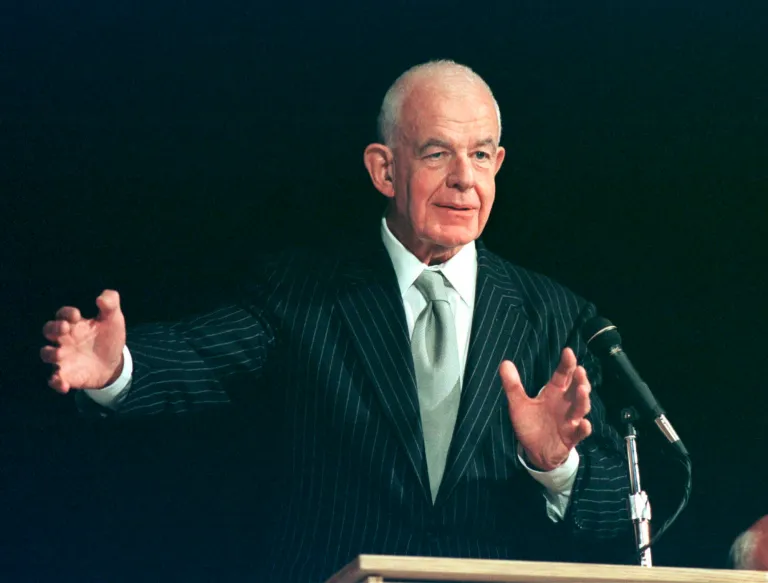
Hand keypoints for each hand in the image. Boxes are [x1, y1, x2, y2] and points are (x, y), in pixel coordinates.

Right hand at [40, 290, 126, 392]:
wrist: (114, 363)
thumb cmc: (109, 338)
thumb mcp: (114, 319)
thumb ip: (110, 304)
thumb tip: (101, 298)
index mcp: (74, 324)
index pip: (63, 315)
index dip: (66, 313)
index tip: (78, 315)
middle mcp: (64, 339)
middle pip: (48, 330)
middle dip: (53, 329)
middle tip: (65, 329)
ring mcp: (63, 357)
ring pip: (46, 353)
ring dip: (50, 353)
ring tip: (60, 354)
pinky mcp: (67, 375)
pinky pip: (55, 379)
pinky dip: (56, 382)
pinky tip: (64, 385)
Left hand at [500, 348, 591, 470]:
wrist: (535, 451)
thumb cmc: (531, 424)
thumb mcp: (518, 404)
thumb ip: (513, 385)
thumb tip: (504, 363)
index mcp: (554, 393)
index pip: (563, 375)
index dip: (567, 364)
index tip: (568, 351)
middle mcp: (565, 404)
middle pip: (576, 389)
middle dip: (580, 379)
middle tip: (580, 370)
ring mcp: (570, 420)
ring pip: (581, 408)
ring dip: (583, 399)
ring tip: (583, 390)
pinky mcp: (571, 437)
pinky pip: (580, 432)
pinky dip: (583, 428)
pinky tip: (583, 423)